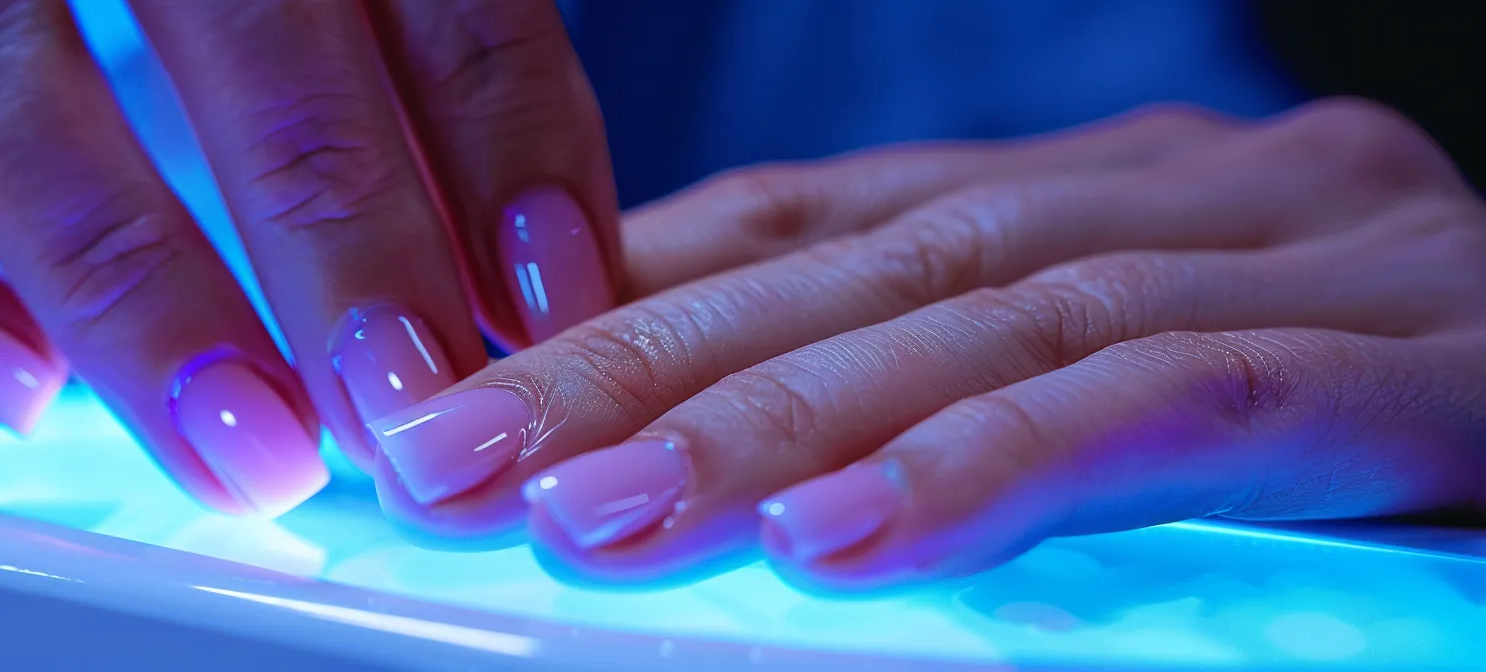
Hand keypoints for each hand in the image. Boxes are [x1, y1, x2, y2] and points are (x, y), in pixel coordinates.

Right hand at [0, 0, 619, 515]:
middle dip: (344, 233)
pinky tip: (12, 389)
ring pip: (5, 85)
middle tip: (411, 401)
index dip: (502, 140)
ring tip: (251, 443)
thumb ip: (394, 56)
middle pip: (247, 26)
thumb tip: (530, 250)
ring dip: (146, 290)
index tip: (546, 300)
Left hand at [363, 99, 1485, 590]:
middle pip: (871, 267)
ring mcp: (1317, 251)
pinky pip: (1182, 406)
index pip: (818, 226)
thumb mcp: (1099, 418)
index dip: (629, 296)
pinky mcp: (1431, 358)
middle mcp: (1190, 191)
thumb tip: (721, 476)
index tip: (459, 378)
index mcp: (1092, 200)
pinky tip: (852, 542)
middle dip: (649, 365)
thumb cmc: (1359, 458)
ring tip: (603, 513)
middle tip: (461, 455)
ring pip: (998, 315)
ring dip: (783, 420)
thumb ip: (936, 418)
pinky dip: (1000, 469)